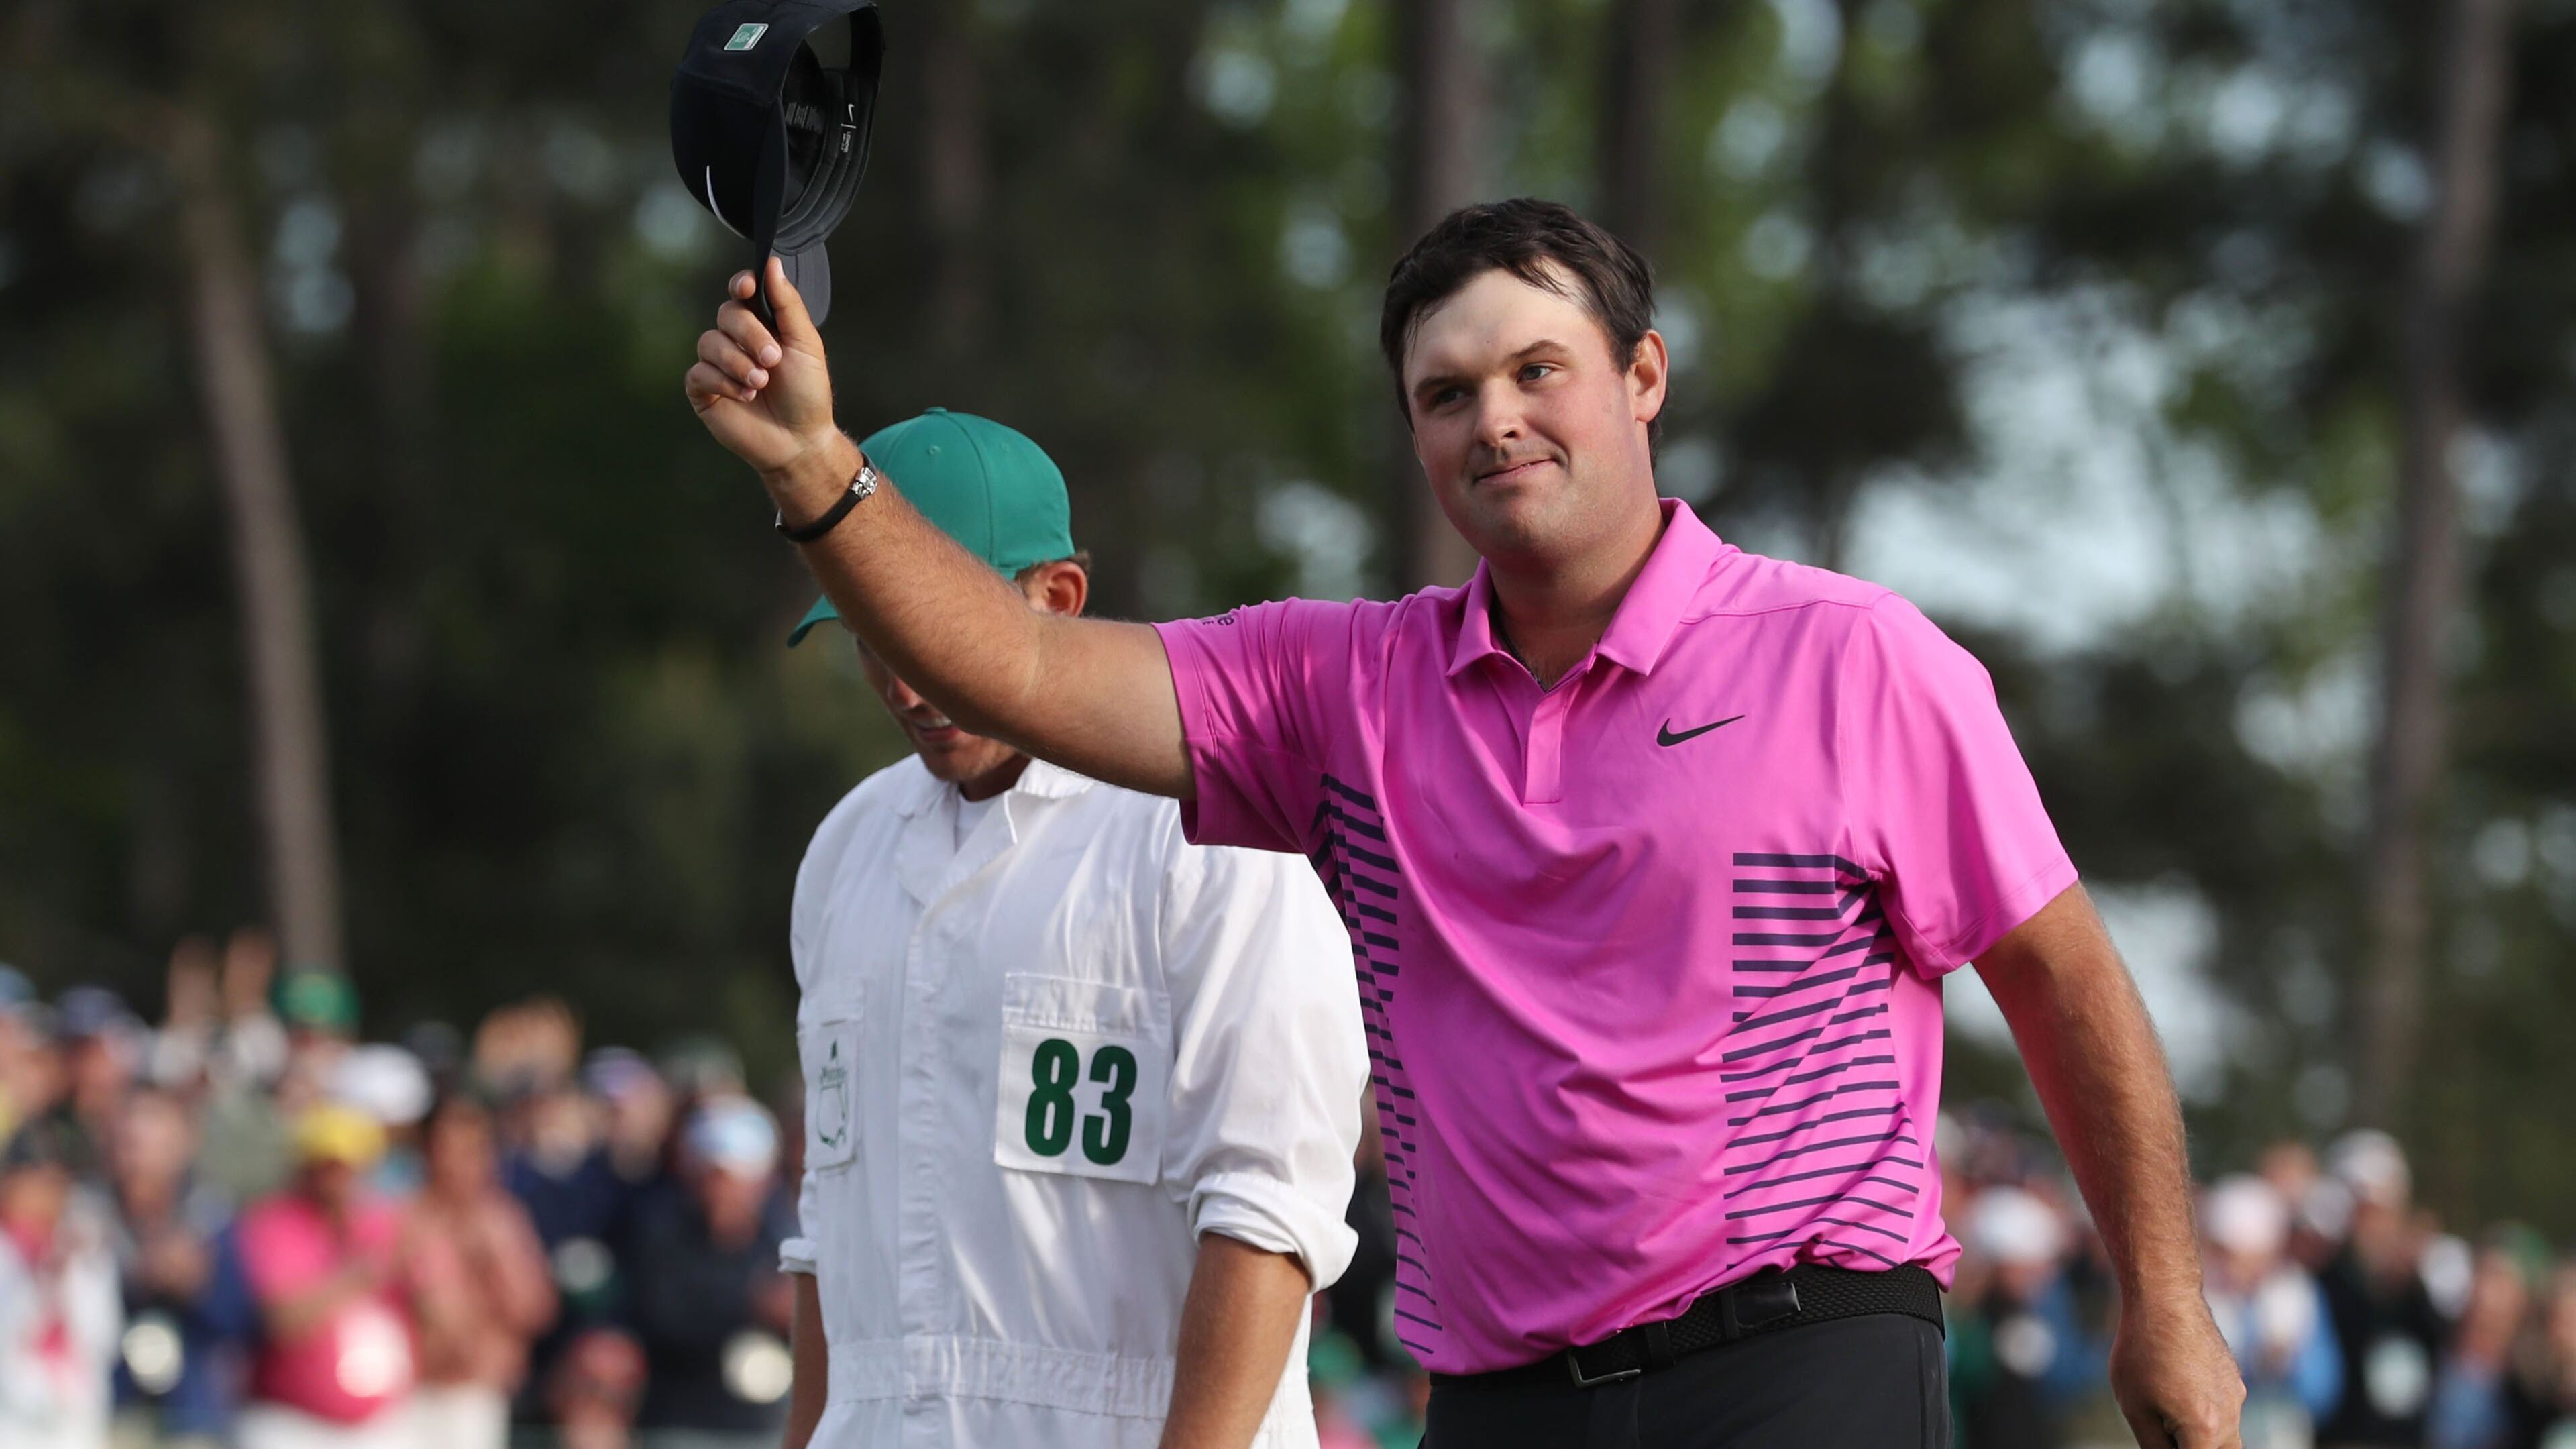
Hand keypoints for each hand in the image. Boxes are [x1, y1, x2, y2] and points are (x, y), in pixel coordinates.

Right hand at [686, 256, 839, 479]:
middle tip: (773, 360)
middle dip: (750, 335)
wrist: (800, 440)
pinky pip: (699, 372)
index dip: (741, 285)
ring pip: (709, 342)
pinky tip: (745, 395)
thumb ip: (787, 304)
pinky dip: (723, 382)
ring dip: (738, 362)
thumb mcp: (805, 344)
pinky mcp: (703, 390)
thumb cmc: (806, 394)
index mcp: (763, 324)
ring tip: (761, 383)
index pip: (741, 292)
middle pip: (727, 315)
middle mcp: (736, 340)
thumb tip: (772, 263)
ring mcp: (717, 364)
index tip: (748, 288)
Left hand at [2110, 1298, 2245, 1447]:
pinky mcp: (2234, 1380)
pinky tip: (2175, 1390)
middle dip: (2193, 1447)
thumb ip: (2155, 1445)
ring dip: (2200, 1436)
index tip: (2162, 1437)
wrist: (2166, 1299)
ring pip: (2226, 1437)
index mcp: (2205, 1429)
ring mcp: (2236, 1397)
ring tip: (2165, 1407)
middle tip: (2166, 1432)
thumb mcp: (2136, 1407)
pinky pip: (2225, 1412)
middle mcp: (2230, 1416)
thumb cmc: (2143, 1351)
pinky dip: (2205, 1415)